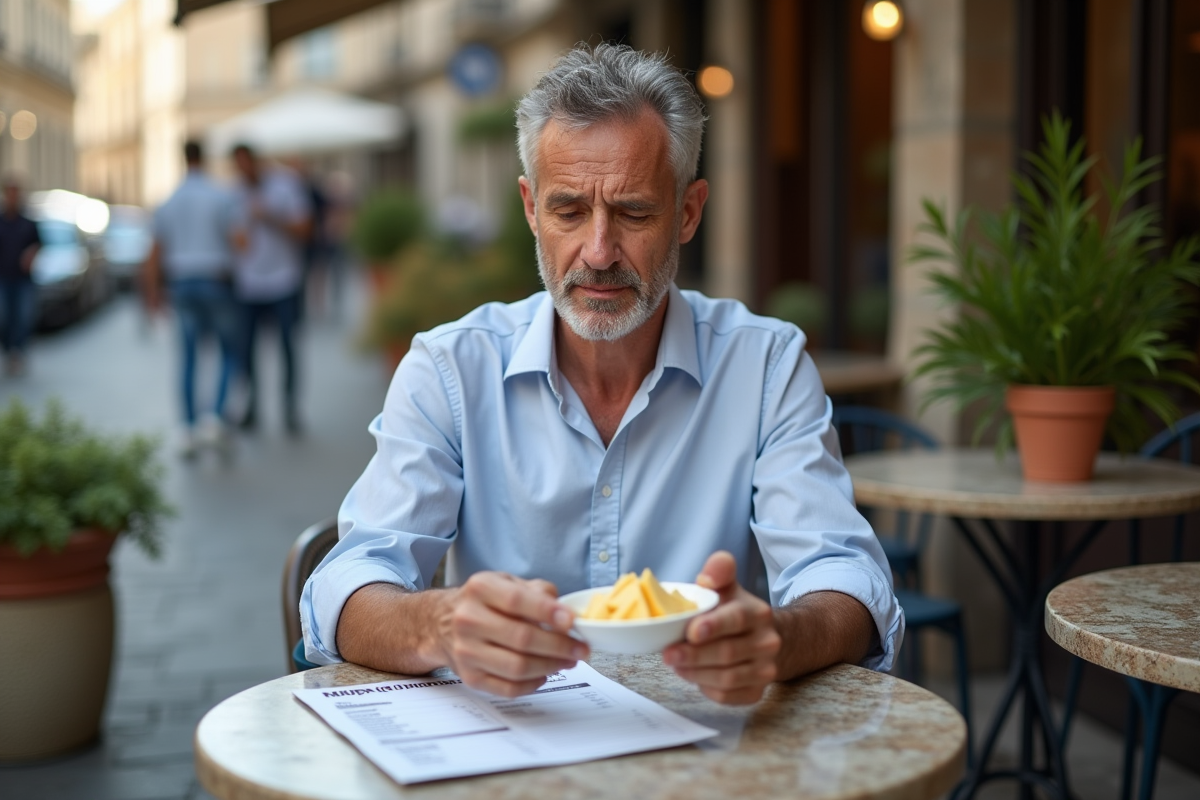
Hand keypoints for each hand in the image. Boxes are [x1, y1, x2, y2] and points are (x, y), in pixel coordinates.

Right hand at [434, 572, 589, 697]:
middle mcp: (468, 619)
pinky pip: (508, 688)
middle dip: (559, 646)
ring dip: (550, 666)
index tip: (571, 621)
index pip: (516, 601)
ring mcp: (466, 651)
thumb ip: (537, 591)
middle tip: (580, 649)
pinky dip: (533, 684)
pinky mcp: (469, 677)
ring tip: (567, 661)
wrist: (440, 623)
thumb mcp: (505, 582)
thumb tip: (565, 614)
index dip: (547, 612)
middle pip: (521, 638)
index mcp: (480, 589)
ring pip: (517, 667)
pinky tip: (545, 674)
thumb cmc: (483, 602)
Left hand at [662, 551, 780, 704]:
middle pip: (727, 652)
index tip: (691, 632)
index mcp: (758, 613)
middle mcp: (767, 642)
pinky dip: (706, 688)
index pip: (736, 619)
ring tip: (675, 664)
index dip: (714, 626)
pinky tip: (693, 675)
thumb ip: (719, 572)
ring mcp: (765, 670)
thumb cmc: (735, 612)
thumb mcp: (727, 588)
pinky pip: (727, 696)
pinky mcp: (756, 691)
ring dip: (696, 673)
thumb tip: (707, 577)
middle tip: (668, 654)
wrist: (765, 638)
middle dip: (694, 655)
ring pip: (727, 678)